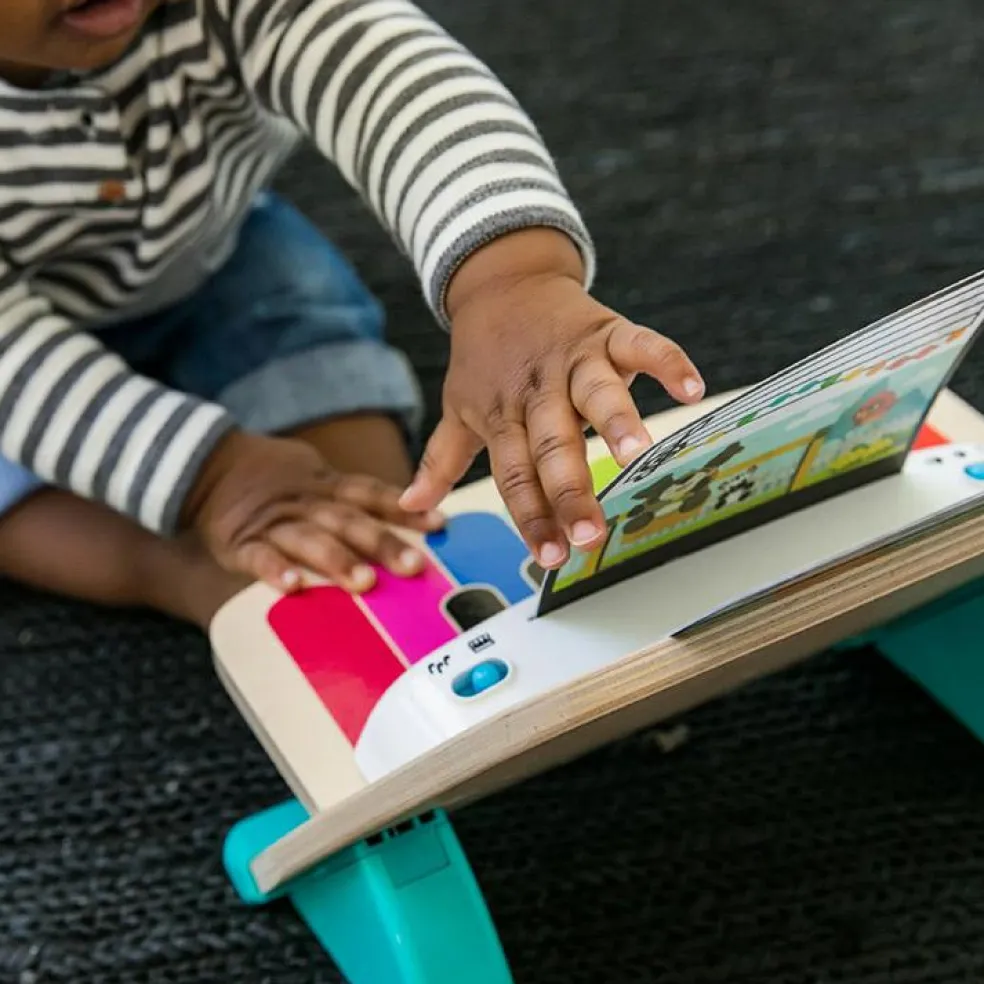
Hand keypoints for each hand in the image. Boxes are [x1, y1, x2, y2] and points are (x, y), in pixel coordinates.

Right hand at [182, 430, 445, 592]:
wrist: (208, 467)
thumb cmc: (275, 481)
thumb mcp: (316, 477)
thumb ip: (354, 500)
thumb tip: (412, 517)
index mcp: (327, 486)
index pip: (372, 494)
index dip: (405, 508)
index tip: (440, 524)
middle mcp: (306, 502)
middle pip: (348, 520)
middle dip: (381, 543)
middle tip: (412, 566)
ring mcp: (273, 523)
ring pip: (309, 540)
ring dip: (337, 560)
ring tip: (364, 582)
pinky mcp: (240, 543)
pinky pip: (259, 557)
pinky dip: (275, 571)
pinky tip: (295, 587)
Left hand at [399, 228, 703, 569]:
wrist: (501, 281)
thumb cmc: (484, 358)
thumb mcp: (458, 406)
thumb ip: (441, 460)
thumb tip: (410, 507)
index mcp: (503, 416)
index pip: (516, 475)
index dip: (532, 516)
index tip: (551, 557)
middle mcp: (538, 391)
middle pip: (554, 446)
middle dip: (572, 492)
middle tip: (591, 534)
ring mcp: (574, 359)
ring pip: (596, 393)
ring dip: (616, 420)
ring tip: (637, 453)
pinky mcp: (607, 331)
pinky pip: (641, 344)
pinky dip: (667, 362)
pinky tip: (690, 388)